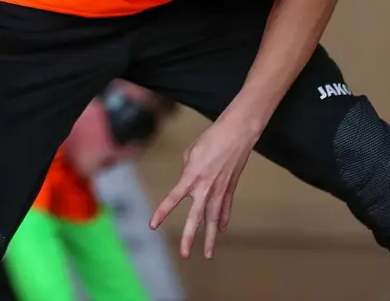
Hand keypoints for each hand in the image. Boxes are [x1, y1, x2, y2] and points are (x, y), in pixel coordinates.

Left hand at [149, 114, 257, 258]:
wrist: (236, 134)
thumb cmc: (211, 138)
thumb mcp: (191, 152)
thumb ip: (187, 170)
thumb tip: (188, 182)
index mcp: (191, 177)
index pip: (173, 198)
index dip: (162, 212)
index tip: (153, 225)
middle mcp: (205, 188)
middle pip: (196, 218)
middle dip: (189, 237)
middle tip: (185, 254)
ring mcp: (220, 191)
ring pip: (213, 220)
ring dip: (211, 238)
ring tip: (209, 254)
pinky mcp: (230, 189)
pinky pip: (225, 209)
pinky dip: (223, 220)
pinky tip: (221, 230)